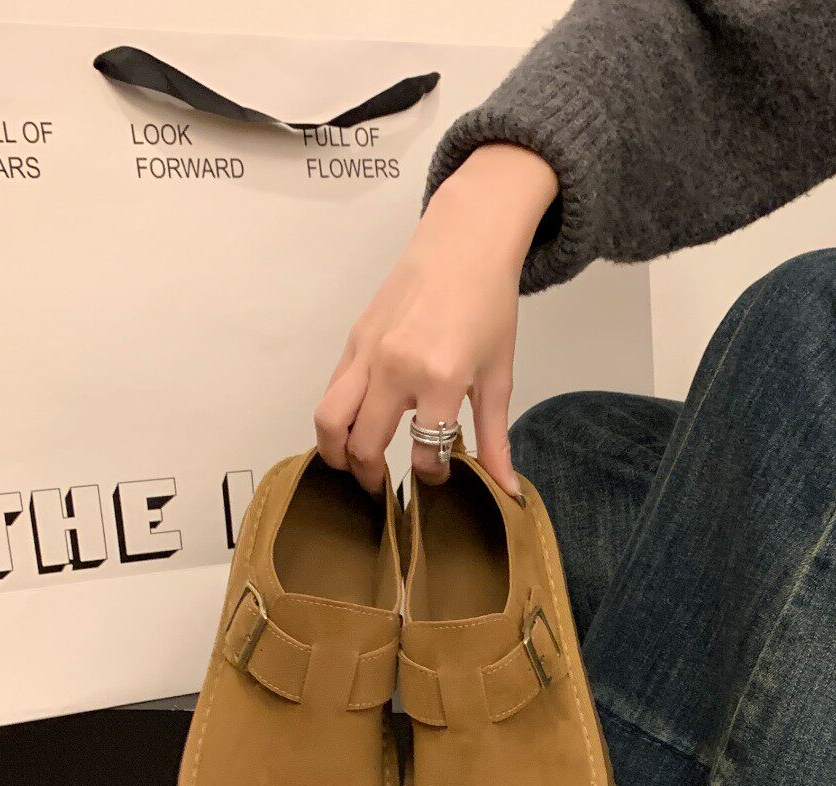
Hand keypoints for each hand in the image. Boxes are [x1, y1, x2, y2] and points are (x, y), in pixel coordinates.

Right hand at [314, 143, 558, 494]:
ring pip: (329, 420)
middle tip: (382, 489)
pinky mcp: (353, 339)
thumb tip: (507, 491)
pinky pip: (332, 391)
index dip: (431, 476)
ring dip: (336, 453)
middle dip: (370, 477)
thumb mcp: (498, 377)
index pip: (423, 452)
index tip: (438, 478)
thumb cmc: (489, 309)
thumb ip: (495, 439)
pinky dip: (337, 419)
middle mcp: (395, 368)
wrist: (463, 245)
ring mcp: (368, 352)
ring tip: (356, 466)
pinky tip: (356, 428)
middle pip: (361, 444)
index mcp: (440, 379)